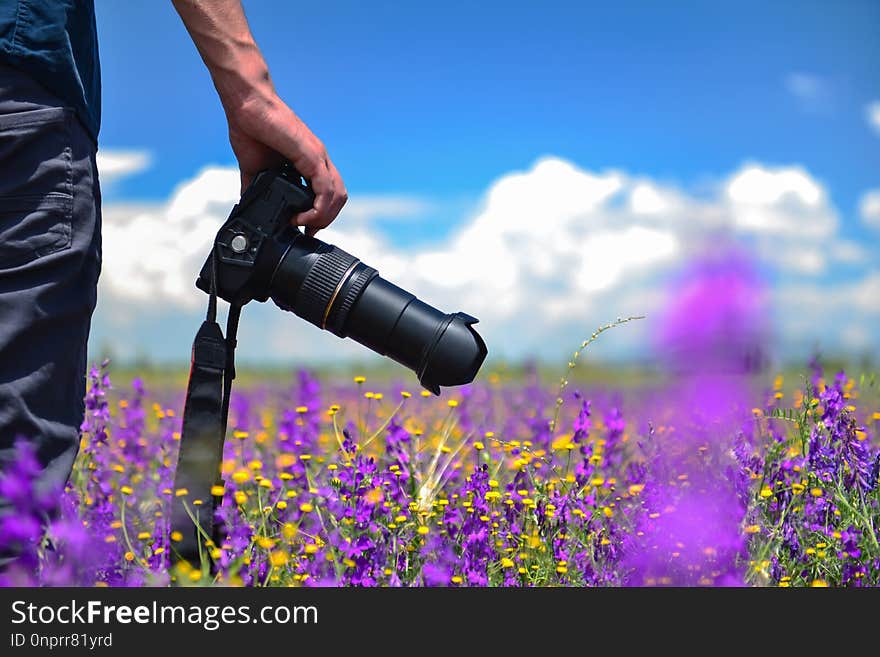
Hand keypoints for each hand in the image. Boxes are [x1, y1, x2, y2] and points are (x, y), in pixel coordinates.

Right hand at [226, 94, 346, 235]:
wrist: (246, 105)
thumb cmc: (250, 128)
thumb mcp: (254, 167)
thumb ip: (255, 186)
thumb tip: (247, 203)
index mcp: (310, 163)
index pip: (329, 194)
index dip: (321, 215)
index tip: (304, 227)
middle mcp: (319, 160)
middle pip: (338, 198)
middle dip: (325, 220)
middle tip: (306, 231)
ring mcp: (318, 156)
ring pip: (337, 196)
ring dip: (322, 218)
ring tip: (302, 224)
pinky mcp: (312, 155)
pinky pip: (325, 188)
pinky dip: (318, 208)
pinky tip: (302, 216)